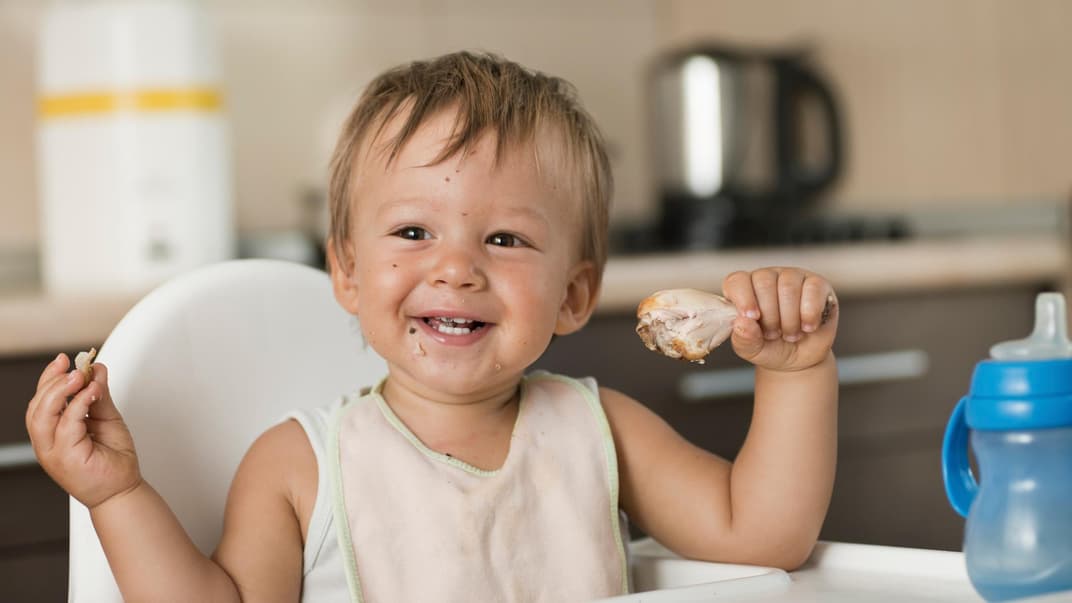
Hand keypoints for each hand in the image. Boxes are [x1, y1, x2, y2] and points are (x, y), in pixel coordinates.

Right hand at [26, 353, 140, 508]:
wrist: (123, 488)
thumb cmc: (113, 459)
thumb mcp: (106, 418)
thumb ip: (100, 395)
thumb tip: (97, 369)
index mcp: (53, 432)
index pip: (41, 401)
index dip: (48, 378)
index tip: (64, 359)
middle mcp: (48, 442)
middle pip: (37, 407)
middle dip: (52, 382)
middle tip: (74, 367)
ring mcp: (53, 452)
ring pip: (42, 416)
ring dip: (59, 392)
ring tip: (79, 376)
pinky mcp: (66, 458)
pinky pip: (66, 426)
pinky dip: (77, 405)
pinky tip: (91, 393)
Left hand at [722, 267, 837, 371]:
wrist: (801, 360)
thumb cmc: (771, 348)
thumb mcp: (752, 350)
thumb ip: (743, 338)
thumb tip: (741, 323)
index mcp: (744, 290)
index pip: (737, 281)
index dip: (743, 298)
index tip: (752, 318)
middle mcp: (767, 278)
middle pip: (764, 283)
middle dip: (770, 316)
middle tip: (774, 334)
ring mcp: (792, 277)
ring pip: (788, 286)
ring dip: (790, 319)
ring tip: (791, 334)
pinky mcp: (817, 284)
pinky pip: (813, 288)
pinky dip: (810, 313)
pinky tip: (808, 326)